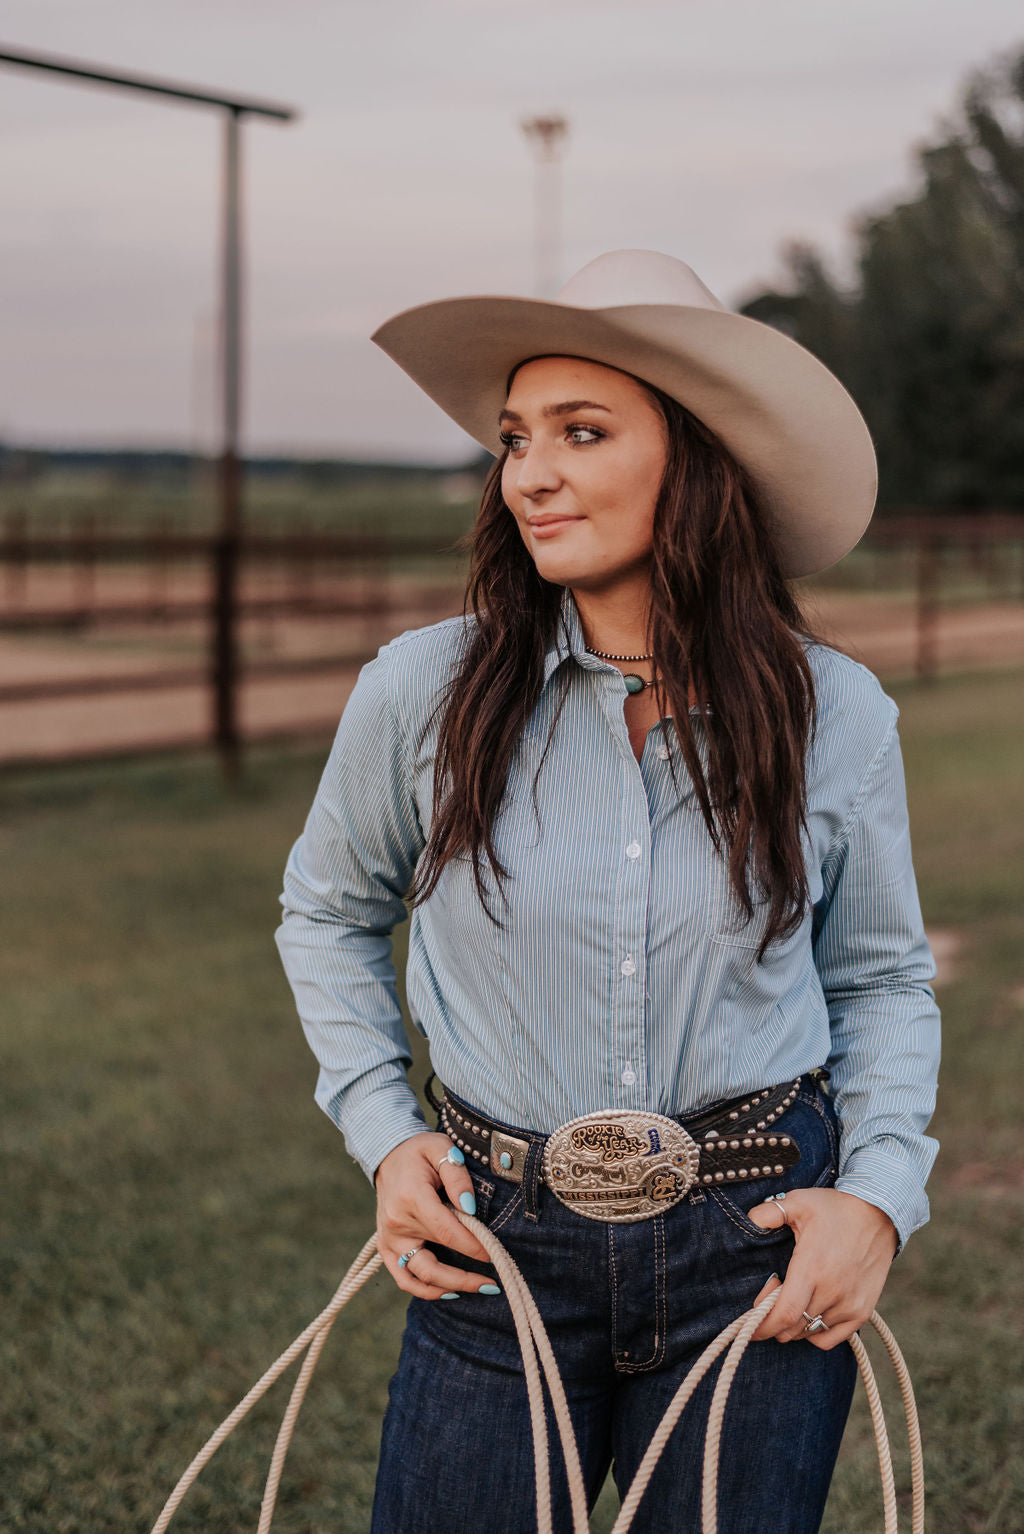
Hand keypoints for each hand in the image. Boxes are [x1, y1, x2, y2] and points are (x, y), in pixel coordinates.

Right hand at [374, 1132, 496, 1299]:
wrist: (387, 1154)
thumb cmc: (420, 1152)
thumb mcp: (442, 1149)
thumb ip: (457, 1176)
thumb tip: (470, 1208)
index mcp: (411, 1198)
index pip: (446, 1232)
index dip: (472, 1247)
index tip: (494, 1253)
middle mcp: (396, 1224)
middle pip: (433, 1263)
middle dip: (466, 1277)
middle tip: (494, 1282)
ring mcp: (388, 1239)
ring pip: (418, 1278)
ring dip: (450, 1288)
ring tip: (480, 1288)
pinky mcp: (386, 1247)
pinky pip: (403, 1278)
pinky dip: (425, 1290)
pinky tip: (450, 1291)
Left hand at [746, 1187, 898, 1349]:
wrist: (879, 1214)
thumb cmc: (835, 1208)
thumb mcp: (798, 1201)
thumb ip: (769, 1212)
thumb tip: (748, 1221)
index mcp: (812, 1267)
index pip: (785, 1314)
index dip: (763, 1325)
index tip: (749, 1323)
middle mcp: (832, 1291)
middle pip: (794, 1327)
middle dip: (772, 1322)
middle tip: (767, 1301)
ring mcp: (850, 1304)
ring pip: (810, 1332)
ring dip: (792, 1326)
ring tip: (790, 1301)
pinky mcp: (862, 1312)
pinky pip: (832, 1339)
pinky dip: (814, 1334)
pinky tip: (809, 1314)